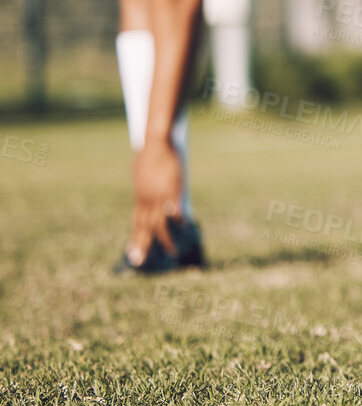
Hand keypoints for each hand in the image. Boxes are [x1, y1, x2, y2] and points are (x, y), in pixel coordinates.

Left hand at [126, 139, 182, 264]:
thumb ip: (144, 183)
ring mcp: (159, 197)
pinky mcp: (171, 191)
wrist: (155, 143)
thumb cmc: (149, 153)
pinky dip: (179, 220)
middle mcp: (146, 201)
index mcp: (140, 197)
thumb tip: (144, 182)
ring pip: (159, 225)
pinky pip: (175, 211)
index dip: (135, 237)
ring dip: (165, 240)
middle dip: (142, 245)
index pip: (136, 222)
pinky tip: (185, 226)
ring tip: (172, 253)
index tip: (133, 253)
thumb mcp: (142, 172)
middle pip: (143, 227)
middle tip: (138, 262)